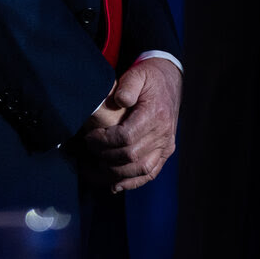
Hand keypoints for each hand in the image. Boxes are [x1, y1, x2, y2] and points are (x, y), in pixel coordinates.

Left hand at [81, 57, 181, 192]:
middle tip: (89, 148)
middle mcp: (163, 133)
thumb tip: (120, 100)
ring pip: (141, 169)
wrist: (169, 80)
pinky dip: (133, 182)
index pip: (127, 136)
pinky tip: (115, 185)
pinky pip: (150, 173)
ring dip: (115, 172)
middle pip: (131, 155)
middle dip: (105, 155)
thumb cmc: (149, 77)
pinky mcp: (166, 151)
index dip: (105, 141)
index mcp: (155, 114)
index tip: (90, 137)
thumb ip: (127, 86)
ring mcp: (166, 144)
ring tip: (96, 165)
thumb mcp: (137, 74)